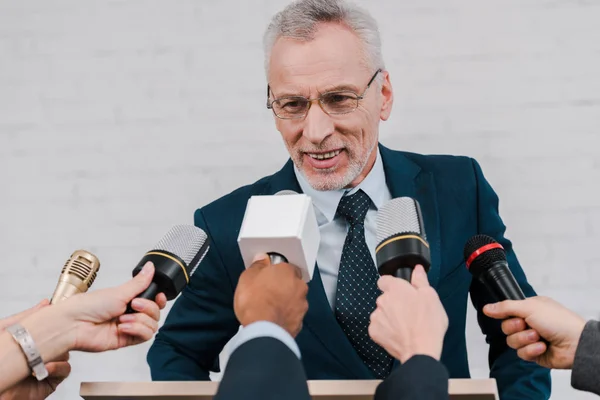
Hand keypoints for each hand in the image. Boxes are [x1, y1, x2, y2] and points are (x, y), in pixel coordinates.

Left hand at [0, 301, 69, 399]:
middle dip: (61, 337)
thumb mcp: (4, 332)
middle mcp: (39, 354)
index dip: (57, 324)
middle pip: (62, 340)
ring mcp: (46, 367)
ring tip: (43, 356)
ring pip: (66, 354)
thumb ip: (23, 317)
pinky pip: (65, 370)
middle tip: (56, 335)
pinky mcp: (51, 381)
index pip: (50, 330)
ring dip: (59, 353)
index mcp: (30, 342)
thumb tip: (45, 303)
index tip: (62, 317)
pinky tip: (46, 366)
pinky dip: (59, 367)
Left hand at [21, 262, 166, 355]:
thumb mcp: (119, 291)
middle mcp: (129, 313)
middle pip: (155, 313)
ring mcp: (128, 327)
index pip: (152, 300)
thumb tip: (150, 267)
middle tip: (134, 304)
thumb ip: (139, 282)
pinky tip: (123, 327)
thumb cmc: (88, 306)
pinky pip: (144, 336)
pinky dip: (137, 330)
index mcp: (127, 299)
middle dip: (148, 308)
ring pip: (152, 325)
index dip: (159, 299)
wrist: (74, 324)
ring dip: (140, 320)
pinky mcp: (126, 340)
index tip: (158, 296)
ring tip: (123, 318)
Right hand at [234, 254, 307, 336]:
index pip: (286, 266)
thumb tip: (262, 259)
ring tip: (270, 308)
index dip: (276, 272)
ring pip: (295, 299)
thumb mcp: (247, 277)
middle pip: (292, 283)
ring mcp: (302, 305)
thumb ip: (257, 266)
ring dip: (286, 302)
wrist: (263, 330)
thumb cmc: (255, 301)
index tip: (267, 276)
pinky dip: (286, 316)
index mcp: (287, 271)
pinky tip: (275, 320)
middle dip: (283, 286)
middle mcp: (299, 286)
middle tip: (268, 292)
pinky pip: (293, 315)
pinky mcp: (300, 322)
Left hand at [368, 265, 447, 363]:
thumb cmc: (428, 324)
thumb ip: (420, 280)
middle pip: (384, 298)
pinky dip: (385, 329)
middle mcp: (382, 300)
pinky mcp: (374, 331)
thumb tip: (417, 269)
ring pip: (381, 312)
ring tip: (405, 325)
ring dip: (389, 316)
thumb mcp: (431, 296)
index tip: (400, 292)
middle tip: (409, 311)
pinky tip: (398, 333)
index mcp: (395, 289)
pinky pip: (378, 326)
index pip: (384, 280)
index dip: (392, 285)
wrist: (421, 349)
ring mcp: (376, 316)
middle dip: (394, 302)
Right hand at [483, 296, 585, 368]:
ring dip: (525, 339)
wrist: (575, 344)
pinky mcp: (534, 354)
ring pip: (512, 341)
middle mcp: (529, 323)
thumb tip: (486, 308)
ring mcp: (531, 339)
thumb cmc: (557, 321)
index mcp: (529, 309)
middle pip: (506, 327)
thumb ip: (505, 307)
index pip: (507, 311)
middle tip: (527, 325)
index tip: (512, 315)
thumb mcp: (529, 307)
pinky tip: (543, 347)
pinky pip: (521, 353)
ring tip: (538, 337)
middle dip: (516, 328)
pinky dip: (531, 350)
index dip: (507, 314)